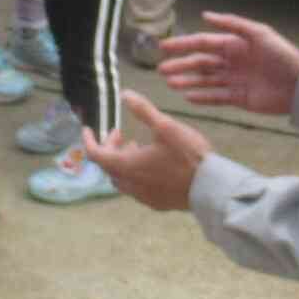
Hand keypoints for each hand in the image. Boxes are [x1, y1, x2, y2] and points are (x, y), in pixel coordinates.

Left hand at [84, 92, 210, 212]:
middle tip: (119, 134)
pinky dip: (135, 174)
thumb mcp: (166, 126)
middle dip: (109, 148)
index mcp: (127, 166)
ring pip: (122, 179)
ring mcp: (143, 197)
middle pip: (108, 166)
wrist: (210, 188)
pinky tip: (152, 165)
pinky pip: (137, 188)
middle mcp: (131, 185)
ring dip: (122, 161)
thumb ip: (143, 110)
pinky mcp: (156, 203)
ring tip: (136, 146)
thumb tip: (125, 94)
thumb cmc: (188, 156)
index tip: (87, 130)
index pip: (96, 155)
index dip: (88, 141)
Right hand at [158, 12, 298, 117]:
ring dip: (187, 80)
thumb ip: (232, 24)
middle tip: (162, 69)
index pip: (203, 43)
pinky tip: (188, 96)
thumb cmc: (283, 56)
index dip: (184, 45)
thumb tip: (205, 15)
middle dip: (181, 65)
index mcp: (235, 44)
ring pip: (205, 80)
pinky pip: (216, 97)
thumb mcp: (259, 33)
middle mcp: (231, 61)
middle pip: (201, 63)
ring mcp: (234, 80)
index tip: (164, 47)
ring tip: (170, 83)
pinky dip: (202, 97)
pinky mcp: (239, 98)